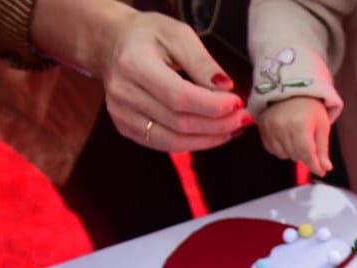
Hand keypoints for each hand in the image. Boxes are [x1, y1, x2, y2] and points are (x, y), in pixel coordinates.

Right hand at [75, 8, 250, 151]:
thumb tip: (226, 88)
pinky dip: (193, 143)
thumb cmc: (148, 36)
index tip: (238, 103)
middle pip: (179, 123)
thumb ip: (202, 61)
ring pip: (173, 141)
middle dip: (217, 125)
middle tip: (242, 119)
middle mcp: (123, 93)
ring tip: (232, 129)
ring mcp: (121, 114)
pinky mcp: (125, 128)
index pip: (179, 96)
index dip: (212, 106)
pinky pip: (164, 144)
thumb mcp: (177, 34)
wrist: (113, 44)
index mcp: (133, 63)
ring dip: (209, 139)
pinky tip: (212, 134)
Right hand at [258, 97, 333, 175]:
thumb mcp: (322, 126)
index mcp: (300, 125)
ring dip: (292, 151)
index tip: (321, 170)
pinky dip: (280, 148)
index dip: (315, 165)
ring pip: (283, 155)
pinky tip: (286, 137)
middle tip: (308, 141)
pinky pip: (271, 149)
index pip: (306, 154)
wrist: (291, 89)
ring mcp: (270, 127)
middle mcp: (282, 127)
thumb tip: (325, 168)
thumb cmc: (310, 107)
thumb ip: (322, 149)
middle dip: (305, 154)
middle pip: (295, 156)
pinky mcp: (262, 127)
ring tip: (297, 137)